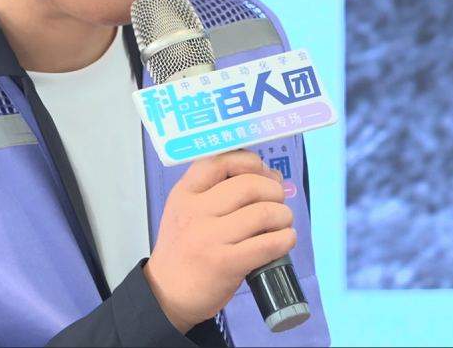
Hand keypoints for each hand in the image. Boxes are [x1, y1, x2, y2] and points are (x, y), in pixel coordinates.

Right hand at [142, 150, 296, 333]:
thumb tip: (272, 177)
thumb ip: (221, 191)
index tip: (263, 173)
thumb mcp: (187, 211)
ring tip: (282, 223)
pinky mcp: (227, 264)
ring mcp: (210, 237)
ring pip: (264, 213)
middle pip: (250, 185)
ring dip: (283, 216)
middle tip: (278, 202)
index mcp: (185, 193)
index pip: (221, 160)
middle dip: (274, 191)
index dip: (251, 162)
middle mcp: (195, 211)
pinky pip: (268, 244)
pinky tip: (285, 240)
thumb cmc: (183, 250)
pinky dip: (285, 239)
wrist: (167, 294)